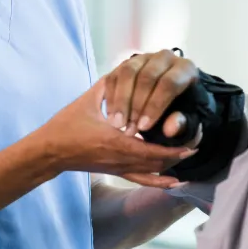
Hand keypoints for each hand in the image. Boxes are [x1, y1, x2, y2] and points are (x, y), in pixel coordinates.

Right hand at [41, 76, 195, 184]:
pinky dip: (160, 182)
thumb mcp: (89, 99)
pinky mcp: (114, 171)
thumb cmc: (67, 124)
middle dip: (180, 152)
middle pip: (159, 161)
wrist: (50, 150)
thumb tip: (125, 66)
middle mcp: (120, 157)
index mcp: (116, 140)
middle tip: (197, 140)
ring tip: (190, 154)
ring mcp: (118, 167)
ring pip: (153, 171)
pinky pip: (142, 180)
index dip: (176, 145)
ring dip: (173, 164)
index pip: (154, 147)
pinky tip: (175, 182)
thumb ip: (109, 83)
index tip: (193, 134)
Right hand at [104, 49, 199, 138]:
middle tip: (128, 128)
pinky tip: (110, 115)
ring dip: (120, 100)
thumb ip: (182, 124)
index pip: (169, 83)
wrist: (170, 99)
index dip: (155, 106)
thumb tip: (170, 129)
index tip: (144, 127)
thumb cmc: (183, 111)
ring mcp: (143, 58)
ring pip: (127, 72)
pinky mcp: (126, 63)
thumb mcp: (188, 120)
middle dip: (136, 105)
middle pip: (147, 76)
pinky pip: (113, 76)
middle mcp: (164, 58)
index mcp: (185, 69)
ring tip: (117, 123)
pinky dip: (110, 97)